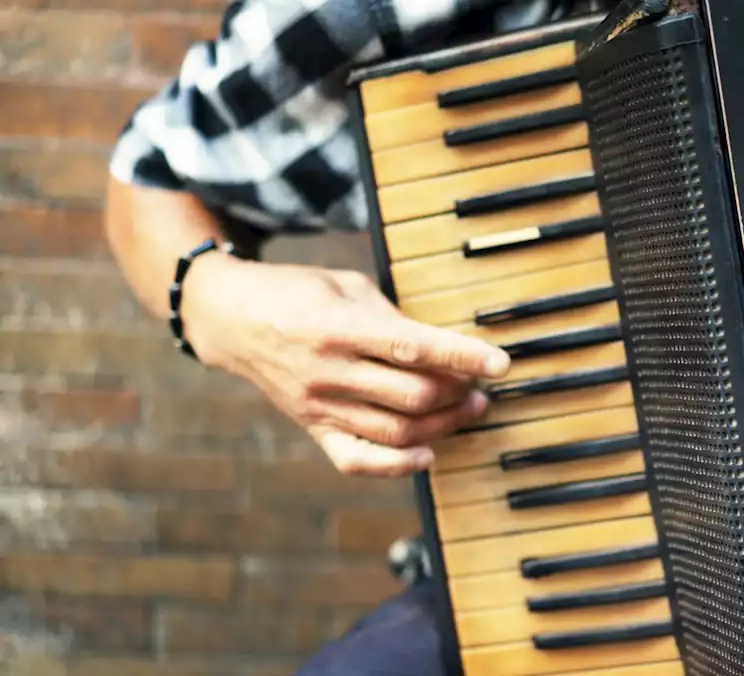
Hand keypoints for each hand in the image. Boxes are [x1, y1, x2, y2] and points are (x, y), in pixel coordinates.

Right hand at [180, 254, 510, 476]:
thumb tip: (447, 348)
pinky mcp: (314, 429)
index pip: (413, 348)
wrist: (233, 320)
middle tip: (481, 382)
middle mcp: (330, 372)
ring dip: (445, 424)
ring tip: (470, 407)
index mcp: (339, 327)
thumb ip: (395, 318)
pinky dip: (399, 466)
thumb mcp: (348, 287)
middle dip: (460, 391)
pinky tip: (428, 453)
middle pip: (413, 396)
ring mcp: (320, 407)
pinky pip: (359, 462)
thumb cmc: (298, 294)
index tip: (501, 362)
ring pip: (397, 431)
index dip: (463, 357)